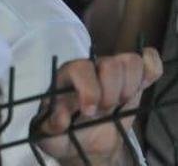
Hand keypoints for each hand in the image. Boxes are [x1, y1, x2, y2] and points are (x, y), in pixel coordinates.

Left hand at [33, 49, 162, 165]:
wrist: (86, 141)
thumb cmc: (65, 133)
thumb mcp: (51, 135)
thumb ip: (52, 126)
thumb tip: (62, 119)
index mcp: (66, 76)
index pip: (80, 69)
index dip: (89, 90)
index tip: (89, 112)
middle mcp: (90, 67)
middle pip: (110, 64)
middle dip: (112, 92)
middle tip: (106, 110)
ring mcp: (113, 72)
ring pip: (130, 61)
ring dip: (131, 86)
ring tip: (121, 103)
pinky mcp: (133, 80)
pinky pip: (147, 62)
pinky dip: (150, 69)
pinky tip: (143, 84)